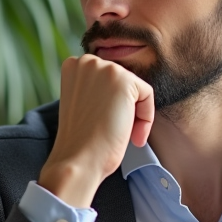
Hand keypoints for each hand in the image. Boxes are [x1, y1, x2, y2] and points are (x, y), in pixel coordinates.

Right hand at [38, 55, 153, 207]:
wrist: (78, 160)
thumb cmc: (81, 140)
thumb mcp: (83, 104)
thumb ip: (96, 89)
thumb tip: (121, 89)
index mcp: (73, 65)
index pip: (107, 80)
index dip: (110, 105)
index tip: (105, 125)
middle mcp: (86, 61)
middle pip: (122, 82)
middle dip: (124, 108)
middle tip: (115, 133)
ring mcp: (105, 68)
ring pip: (135, 89)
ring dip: (135, 114)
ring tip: (123, 135)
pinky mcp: (124, 80)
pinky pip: (147, 94)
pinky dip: (146, 117)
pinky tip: (132, 135)